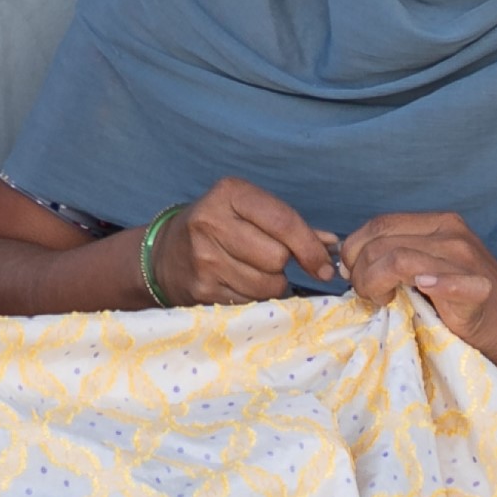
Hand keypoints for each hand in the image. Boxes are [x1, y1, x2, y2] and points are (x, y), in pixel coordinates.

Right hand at [160, 176, 341, 304]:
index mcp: (228, 193)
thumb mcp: (247, 211)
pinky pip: (250, 303)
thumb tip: (332, 246)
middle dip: (284, 265)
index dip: (311, 247)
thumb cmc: (218, 228)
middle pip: (277, 257)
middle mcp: (211, 223)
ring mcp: (203, 259)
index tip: (324, 265)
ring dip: (272, 285)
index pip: (283, 221)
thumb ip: (291, 225)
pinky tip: (241, 286)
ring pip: (267, 285)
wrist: (164, 255)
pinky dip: (255, 299)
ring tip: (255, 273)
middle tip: (272, 262)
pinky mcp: (201, 290)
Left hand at [337, 211, 496, 372]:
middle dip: (359, 273)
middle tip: (369, 298)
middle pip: (379, 241)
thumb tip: (345, 264)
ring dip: (376, 284)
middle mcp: (450, 233)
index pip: (377, 225)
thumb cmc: (468, 306)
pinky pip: (441, 280)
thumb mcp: (429, 270)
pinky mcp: (477, 288)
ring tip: (384, 303)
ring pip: (396, 258)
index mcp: (437, 224)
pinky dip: (426, 286)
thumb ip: (396, 259)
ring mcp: (465, 259)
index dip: (354, 251)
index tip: (352, 278)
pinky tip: (421, 295)